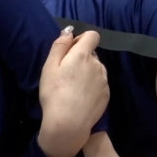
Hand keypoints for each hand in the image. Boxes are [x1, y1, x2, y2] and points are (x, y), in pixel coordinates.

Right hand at [38, 27, 109, 156]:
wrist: (68, 124)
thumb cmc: (54, 94)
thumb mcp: (49, 68)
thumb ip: (59, 46)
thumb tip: (68, 31)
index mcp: (83, 55)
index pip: (92, 35)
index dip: (81, 40)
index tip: (70, 52)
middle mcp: (98, 64)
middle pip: (92, 54)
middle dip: (81, 59)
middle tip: (66, 75)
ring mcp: (104, 80)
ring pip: (96, 69)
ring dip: (87, 73)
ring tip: (73, 89)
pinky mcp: (107, 94)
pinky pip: (99, 84)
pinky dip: (91, 87)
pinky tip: (80, 99)